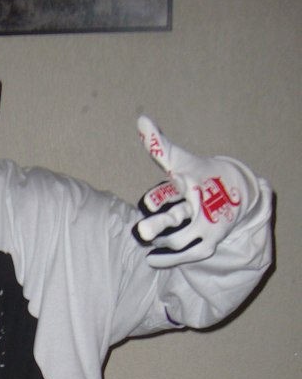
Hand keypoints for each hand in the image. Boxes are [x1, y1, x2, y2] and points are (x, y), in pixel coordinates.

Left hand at [133, 116, 259, 267]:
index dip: (158, 198)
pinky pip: (188, 255)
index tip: (146, 204)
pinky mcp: (209, 242)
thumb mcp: (180, 159)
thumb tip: (140, 119)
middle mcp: (200, 204)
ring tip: (144, 241)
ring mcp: (207, 225)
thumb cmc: (199, 174)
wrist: (236, 191)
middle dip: (160, 224)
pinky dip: (168, 259)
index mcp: (191, 182)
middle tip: (141, 231)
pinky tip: (151, 258)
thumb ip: (157, 145)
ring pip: (180, 240)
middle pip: (178, 216)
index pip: (173, 190)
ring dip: (160, 242)